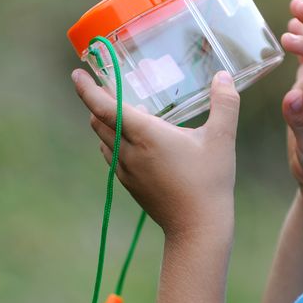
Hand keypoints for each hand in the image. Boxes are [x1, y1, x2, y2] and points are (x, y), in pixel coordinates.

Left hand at [71, 69, 239, 237]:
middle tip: (106, 84)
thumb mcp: (222, 140)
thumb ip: (224, 104)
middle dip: (96, 100)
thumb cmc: (209, 182)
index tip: (77, 73)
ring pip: (102, 138)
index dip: (87, 89)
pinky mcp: (128, 183)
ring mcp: (126, 170)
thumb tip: (223, 76)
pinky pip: (111, 154)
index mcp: (146, 135)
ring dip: (104, 120)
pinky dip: (113, 139)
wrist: (197, 228)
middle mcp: (129, 152)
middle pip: (98, 120)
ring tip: (122, 108)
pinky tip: (132, 138)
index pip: (105, 108)